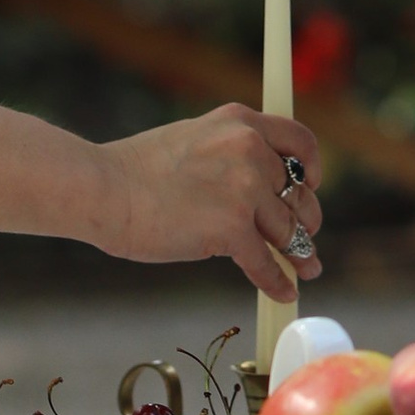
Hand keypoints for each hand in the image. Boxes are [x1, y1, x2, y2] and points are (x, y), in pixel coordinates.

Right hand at [95, 106, 322, 294]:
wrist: (103, 188)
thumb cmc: (136, 171)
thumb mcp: (193, 140)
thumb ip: (229, 155)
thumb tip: (259, 194)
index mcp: (240, 122)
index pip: (300, 141)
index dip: (312, 168)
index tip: (312, 185)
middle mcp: (249, 150)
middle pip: (297, 193)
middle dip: (305, 219)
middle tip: (306, 237)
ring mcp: (243, 189)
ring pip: (287, 230)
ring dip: (299, 254)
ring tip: (306, 268)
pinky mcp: (232, 229)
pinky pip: (266, 262)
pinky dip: (278, 281)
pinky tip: (283, 291)